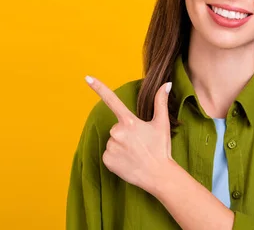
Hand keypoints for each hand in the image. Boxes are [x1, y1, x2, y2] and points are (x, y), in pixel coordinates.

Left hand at [84, 75, 173, 194]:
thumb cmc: (160, 148)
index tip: (87, 77)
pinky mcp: (107, 160)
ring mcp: (111, 146)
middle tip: (140, 144)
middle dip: (126, 134)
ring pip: (112, 141)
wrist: (158, 175)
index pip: (112, 100)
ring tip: (135, 154)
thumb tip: (166, 84)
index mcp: (129, 121)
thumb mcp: (162, 124)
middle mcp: (117, 132)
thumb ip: (161, 102)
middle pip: (117, 128)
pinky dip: (116, 157)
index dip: (99, 88)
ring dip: (121, 146)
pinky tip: (128, 162)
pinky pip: (108, 154)